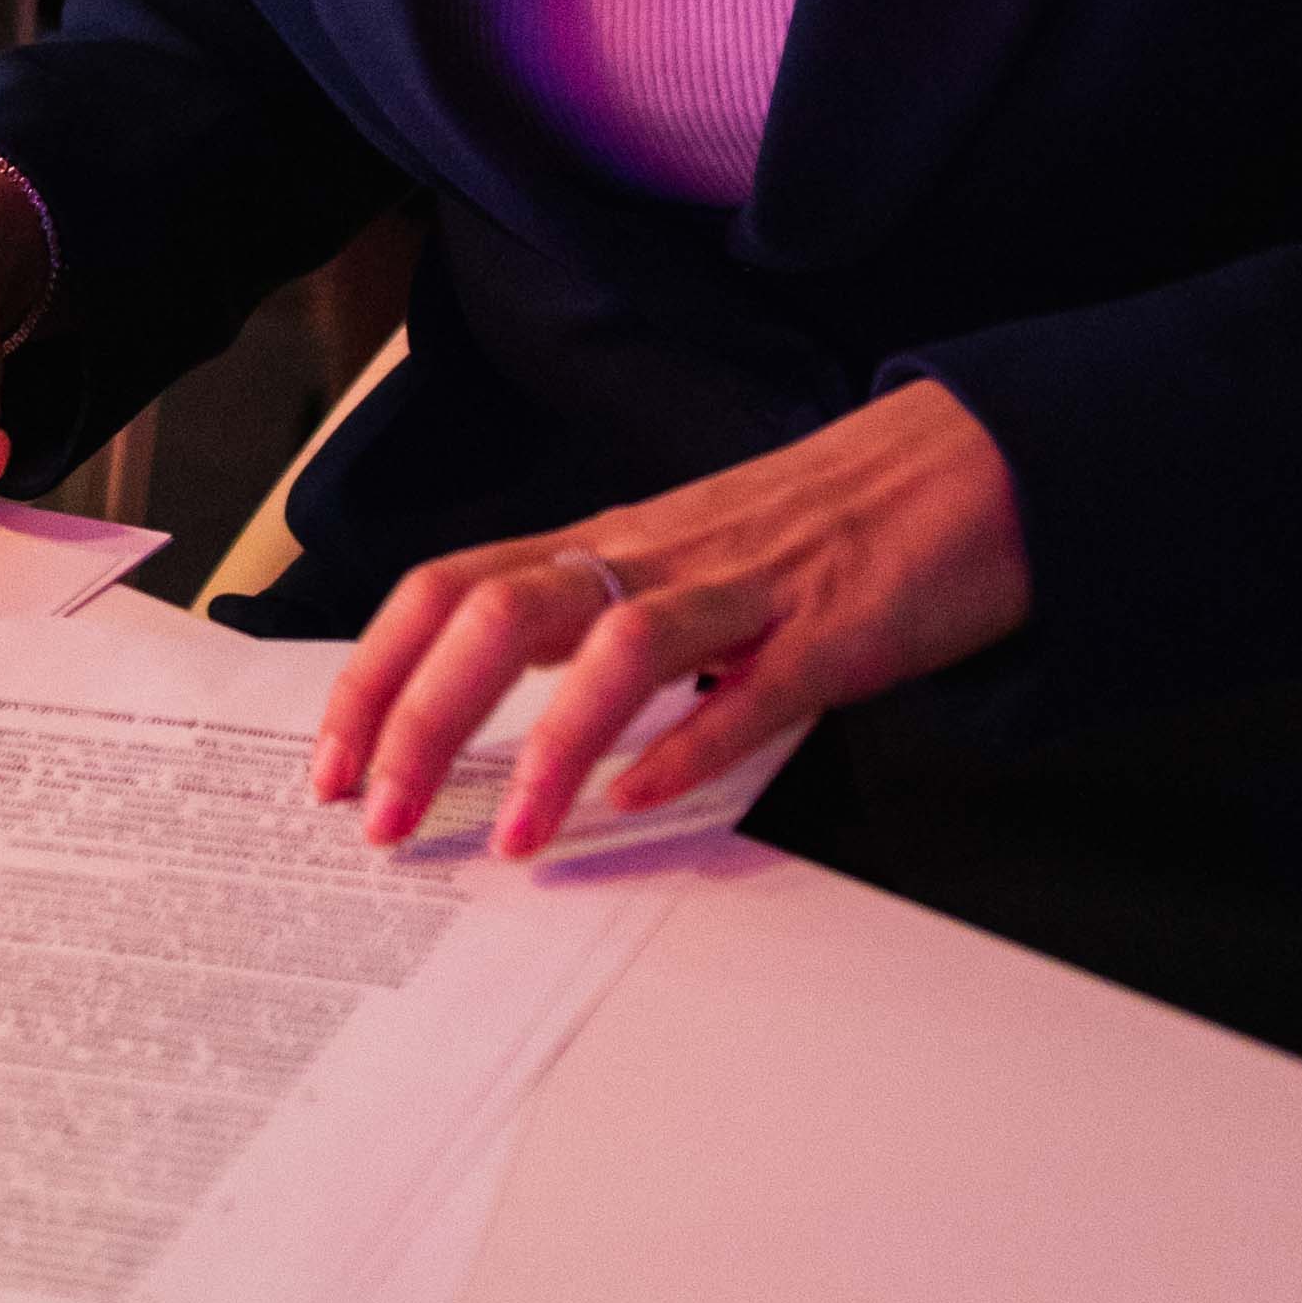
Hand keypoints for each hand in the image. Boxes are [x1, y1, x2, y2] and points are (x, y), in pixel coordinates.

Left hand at [310, 376, 1030, 859]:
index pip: (448, 592)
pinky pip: (752, 688)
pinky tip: (639, 800)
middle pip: (498, 614)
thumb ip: (591, 631)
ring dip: (547, 748)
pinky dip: (688, 744)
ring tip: (514, 839)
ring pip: (617, 646)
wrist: (970, 463)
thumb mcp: (679, 571)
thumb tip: (485, 715)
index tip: (331, 768)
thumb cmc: (817, 528)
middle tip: (385, 822)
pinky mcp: (835, 631)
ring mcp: (745, 591)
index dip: (374, 676)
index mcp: (605, 546)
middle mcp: (653, 557)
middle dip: (422, 719)